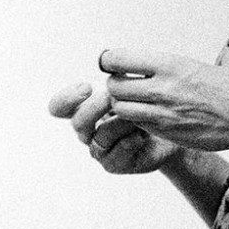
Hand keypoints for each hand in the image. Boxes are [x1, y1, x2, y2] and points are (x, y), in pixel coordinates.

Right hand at [48, 81, 180, 173]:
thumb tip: (112, 63)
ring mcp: (99, 150)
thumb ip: (118, 80)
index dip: (66, 99)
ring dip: (119, 122)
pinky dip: (130, 140)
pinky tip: (142, 133)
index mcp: (84, 111)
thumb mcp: (132, 89)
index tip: (87, 87)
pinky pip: (117, 153)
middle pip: (77, 123)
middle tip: (112, 97)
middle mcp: (87, 132)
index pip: (58, 107)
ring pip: (100, 137)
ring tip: (137, 114)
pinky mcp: (114, 164)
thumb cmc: (147, 107)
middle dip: (94, 107)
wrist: (170, 134)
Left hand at [97, 47, 228, 152]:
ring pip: (120, 108)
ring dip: (122, 104)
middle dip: (115, 84)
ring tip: (135, 101)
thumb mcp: (191, 65)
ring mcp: (162, 112)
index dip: (110, 61)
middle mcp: (162, 87)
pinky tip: (149, 115)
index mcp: (169, 64)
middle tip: (124, 84)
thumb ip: (161, 67)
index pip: (118, 59)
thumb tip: (134, 63)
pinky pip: (137, 124)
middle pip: (114, 85)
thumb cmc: (225, 87)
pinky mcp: (166, 132)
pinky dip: (136, 120)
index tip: (113, 63)